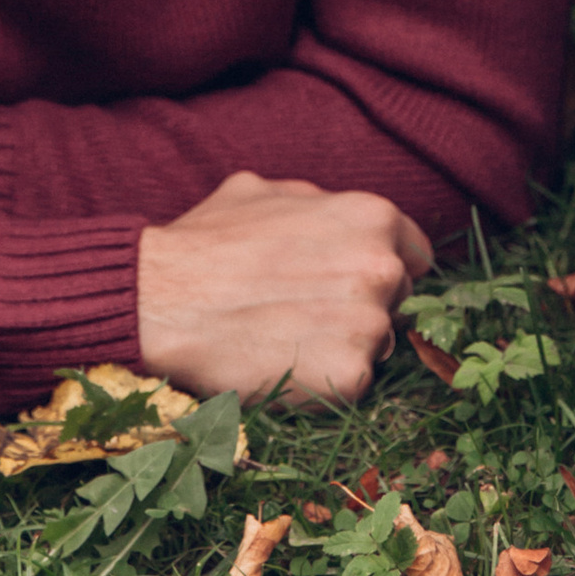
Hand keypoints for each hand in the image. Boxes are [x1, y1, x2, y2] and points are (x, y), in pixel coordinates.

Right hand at [135, 171, 432, 404]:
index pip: (414, 255)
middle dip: (361, 306)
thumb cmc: (205, 244)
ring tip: (286, 337)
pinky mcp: (349, 377)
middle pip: (395, 300)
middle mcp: (382, 269)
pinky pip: (350, 383)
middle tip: (304, 312)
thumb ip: (317, 202)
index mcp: (372, 217)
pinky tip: (281, 364)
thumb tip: (333, 212)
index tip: (348, 283)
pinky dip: (322, 382)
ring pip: (376, 344)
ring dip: (343, 345)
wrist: (160, 302)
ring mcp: (369, 326)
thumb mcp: (264, 192)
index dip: (380, 268)